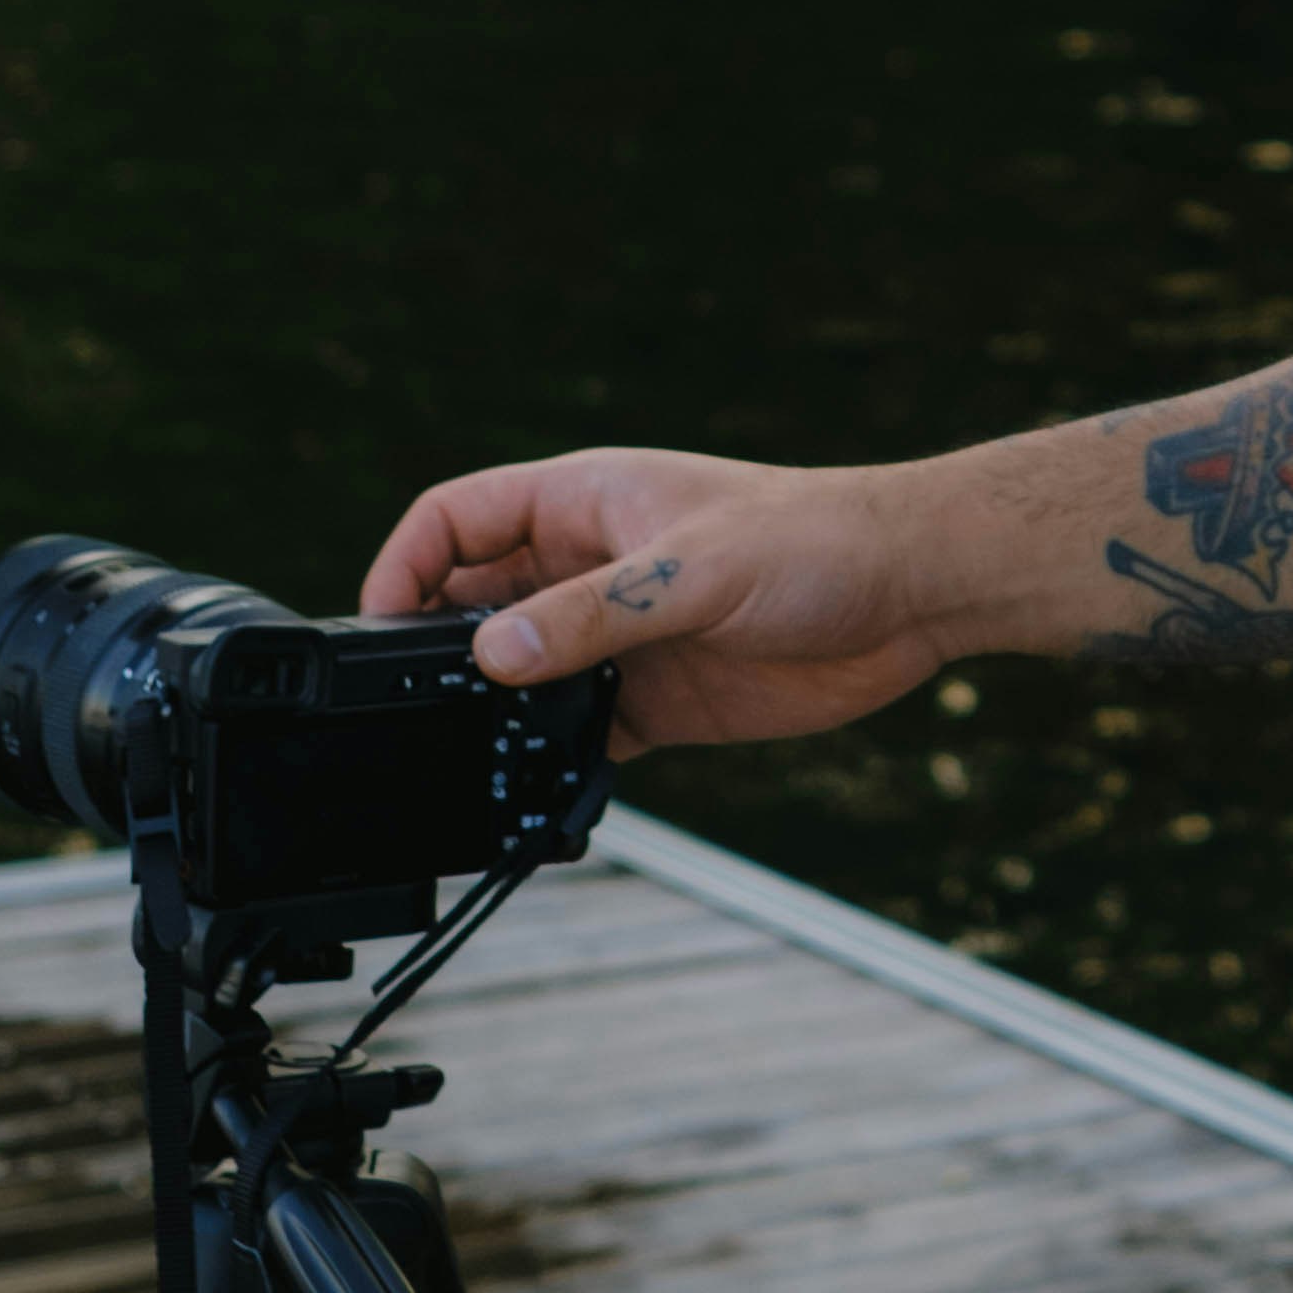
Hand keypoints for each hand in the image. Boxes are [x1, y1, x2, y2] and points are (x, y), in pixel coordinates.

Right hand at [360, 447, 946, 756]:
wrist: (915, 591)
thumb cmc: (815, 538)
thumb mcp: (695, 568)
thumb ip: (591, 613)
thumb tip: (490, 657)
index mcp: (583, 504)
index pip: (456, 519)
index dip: (403, 564)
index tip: (377, 629)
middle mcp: (587, 568)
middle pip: (472, 604)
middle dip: (434, 653)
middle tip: (411, 713)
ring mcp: (619, 635)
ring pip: (519, 676)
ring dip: (492, 714)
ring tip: (468, 758)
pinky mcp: (655, 698)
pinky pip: (576, 732)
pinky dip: (551, 760)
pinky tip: (539, 789)